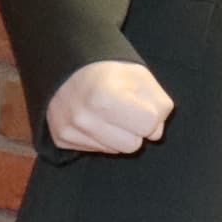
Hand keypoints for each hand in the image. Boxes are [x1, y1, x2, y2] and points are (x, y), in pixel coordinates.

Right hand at [46, 60, 173, 154]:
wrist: (70, 70)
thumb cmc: (113, 74)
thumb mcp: (143, 78)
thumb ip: (160, 106)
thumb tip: (154, 134)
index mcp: (105, 98)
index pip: (149, 125)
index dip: (151, 114)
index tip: (140, 103)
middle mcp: (83, 118)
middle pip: (133, 145)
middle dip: (134, 129)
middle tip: (123, 110)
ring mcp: (69, 130)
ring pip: (116, 151)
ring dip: (119, 136)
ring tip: (108, 114)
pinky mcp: (61, 139)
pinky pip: (98, 150)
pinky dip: (101, 138)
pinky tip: (95, 120)